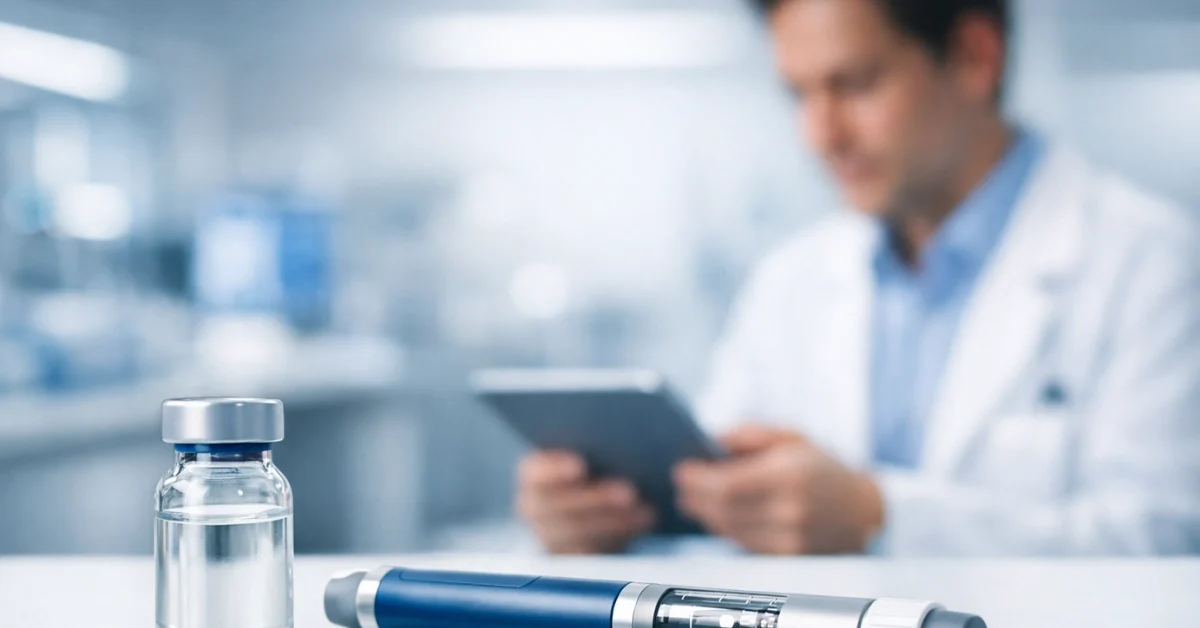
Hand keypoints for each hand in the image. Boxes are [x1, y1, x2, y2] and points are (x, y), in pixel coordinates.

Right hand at [515, 450, 655, 553]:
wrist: (592, 509)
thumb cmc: (594, 467)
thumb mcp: (592, 452)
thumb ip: (597, 445)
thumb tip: (624, 431)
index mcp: (534, 474)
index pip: (534, 472)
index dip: (554, 469)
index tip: (581, 465)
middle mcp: (534, 506)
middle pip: (557, 506)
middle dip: (595, 499)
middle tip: (629, 490)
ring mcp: (551, 535)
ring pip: (578, 532)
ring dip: (614, 520)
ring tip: (645, 508)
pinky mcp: (573, 555)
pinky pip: (594, 551)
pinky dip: (622, 535)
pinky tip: (646, 520)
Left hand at [674, 425, 882, 554]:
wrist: (862, 510)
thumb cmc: (823, 468)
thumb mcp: (791, 437)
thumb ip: (749, 435)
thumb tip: (711, 440)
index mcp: (789, 475)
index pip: (729, 484)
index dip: (698, 480)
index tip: (681, 471)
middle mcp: (790, 510)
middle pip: (724, 509)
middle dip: (697, 497)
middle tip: (681, 487)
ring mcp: (790, 538)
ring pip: (730, 529)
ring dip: (706, 515)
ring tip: (693, 500)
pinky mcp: (788, 556)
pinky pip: (744, 543)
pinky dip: (726, 529)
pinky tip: (717, 516)